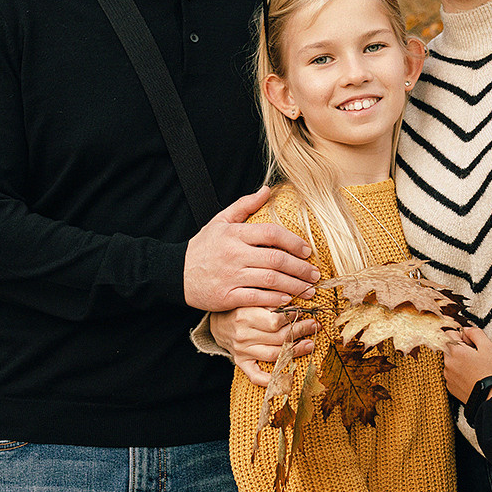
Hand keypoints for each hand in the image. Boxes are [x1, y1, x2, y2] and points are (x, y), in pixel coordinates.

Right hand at [184, 188, 319, 313]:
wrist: (176, 273)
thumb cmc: (203, 247)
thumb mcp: (220, 221)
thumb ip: (245, 205)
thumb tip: (267, 190)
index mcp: (235, 234)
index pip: (271, 233)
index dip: (294, 241)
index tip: (307, 250)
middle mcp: (234, 254)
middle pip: (276, 259)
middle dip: (300, 268)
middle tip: (315, 274)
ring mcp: (231, 276)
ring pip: (270, 280)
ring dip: (294, 286)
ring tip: (309, 289)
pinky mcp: (227, 296)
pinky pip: (257, 298)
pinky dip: (275, 301)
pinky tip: (288, 301)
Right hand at [209, 306, 317, 387]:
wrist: (217, 321)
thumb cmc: (239, 306)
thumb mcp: (252, 298)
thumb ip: (270, 299)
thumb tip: (295, 301)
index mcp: (245, 316)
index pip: (275, 322)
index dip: (293, 318)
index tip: (305, 313)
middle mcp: (243, 336)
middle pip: (278, 338)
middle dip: (300, 331)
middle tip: (315, 325)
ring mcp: (242, 351)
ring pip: (274, 355)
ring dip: (295, 350)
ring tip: (310, 344)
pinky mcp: (241, 362)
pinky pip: (255, 376)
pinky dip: (270, 379)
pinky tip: (287, 376)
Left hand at [440, 325, 491, 402]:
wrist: (490, 396)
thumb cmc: (490, 372)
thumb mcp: (487, 347)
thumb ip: (475, 333)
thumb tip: (466, 329)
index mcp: (455, 351)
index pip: (449, 333)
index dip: (461, 336)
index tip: (471, 343)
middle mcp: (447, 362)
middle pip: (448, 347)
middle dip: (460, 348)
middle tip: (474, 355)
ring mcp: (447, 375)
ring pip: (450, 361)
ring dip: (459, 361)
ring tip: (474, 367)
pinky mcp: (449, 385)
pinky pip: (451, 373)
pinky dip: (458, 373)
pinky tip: (471, 376)